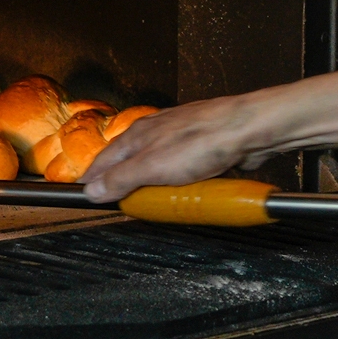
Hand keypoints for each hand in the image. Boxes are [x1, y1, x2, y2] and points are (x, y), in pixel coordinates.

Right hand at [79, 96, 281, 200]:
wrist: (251, 131)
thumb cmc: (205, 139)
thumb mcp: (153, 166)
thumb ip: (121, 179)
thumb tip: (93, 190)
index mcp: (138, 135)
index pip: (104, 160)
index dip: (94, 180)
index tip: (86, 196)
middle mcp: (157, 134)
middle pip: (132, 166)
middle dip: (131, 188)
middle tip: (130, 207)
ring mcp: (182, 142)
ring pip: (161, 171)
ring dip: (162, 189)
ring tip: (165, 203)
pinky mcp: (205, 151)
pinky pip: (188, 174)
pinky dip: (187, 187)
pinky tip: (192, 193)